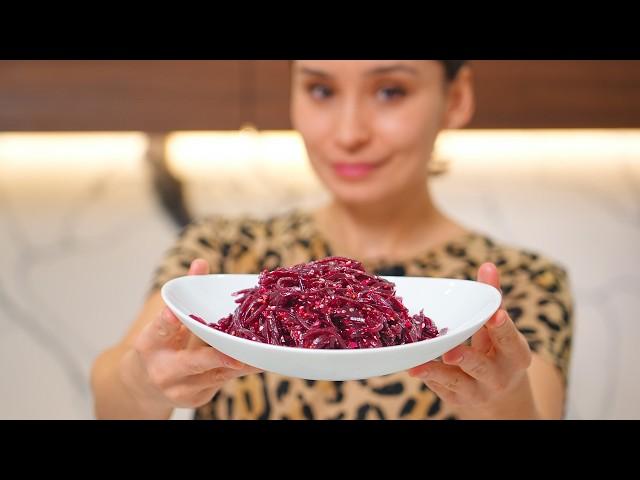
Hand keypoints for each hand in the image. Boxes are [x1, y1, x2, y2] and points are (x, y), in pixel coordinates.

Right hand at [122, 259, 260, 411]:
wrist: (148, 383)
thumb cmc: (163, 344)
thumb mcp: (166, 321)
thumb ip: (184, 293)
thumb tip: (200, 262)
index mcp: (149, 343)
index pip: (158, 330)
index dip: (166, 321)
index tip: (174, 314)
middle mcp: (162, 369)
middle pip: (191, 362)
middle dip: (215, 358)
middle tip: (237, 354)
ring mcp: (179, 388)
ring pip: (215, 374)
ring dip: (240, 363)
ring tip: (262, 353)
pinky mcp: (196, 399)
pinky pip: (223, 381)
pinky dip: (240, 370)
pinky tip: (259, 360)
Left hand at [408, 263, 537, 418]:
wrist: (502, 399)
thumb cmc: (499, 353)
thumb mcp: (499, 329)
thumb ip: (492, 298)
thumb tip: (488, 265)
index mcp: (515, 355)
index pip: (509, 339)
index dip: (503, 327)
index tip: (495, 315)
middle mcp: (498, 376)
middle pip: (481, 366)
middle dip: (467, 359)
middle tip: (451, 351)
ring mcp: (477, 391)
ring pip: (456, 382)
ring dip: (436, 372)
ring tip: (417, 366)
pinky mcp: (456, 400)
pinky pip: (439, 388)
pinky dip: (426, 377)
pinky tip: (411, 367)